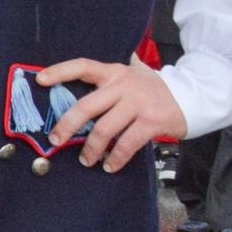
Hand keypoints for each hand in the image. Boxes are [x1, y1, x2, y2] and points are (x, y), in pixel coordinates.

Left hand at [39, 55, 186, 171]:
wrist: (191, 96)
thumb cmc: (152, 88)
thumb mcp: (133, 73)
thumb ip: (110, 75)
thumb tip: (78, 76)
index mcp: (114, 72)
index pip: (82, 66)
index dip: (60, 71)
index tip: (40, 80)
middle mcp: (123, 85)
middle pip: (87, 106)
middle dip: (67, 125)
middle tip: (56, 140)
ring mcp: (138, 103)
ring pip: (104, 129)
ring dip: (91, 148)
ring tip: (86, 160)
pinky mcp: (151, 122)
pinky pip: (126, 144)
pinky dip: (115, 158)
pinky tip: (109, 165)